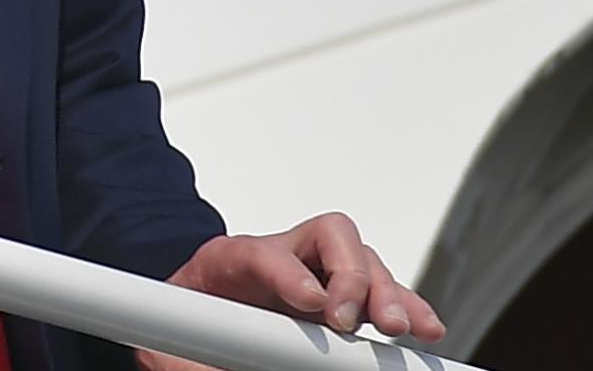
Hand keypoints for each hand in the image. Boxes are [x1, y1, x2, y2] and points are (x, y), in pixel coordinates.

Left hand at [136, 214, 445, 370]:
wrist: (187, 317)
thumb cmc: (182, 323)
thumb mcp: (166, 337)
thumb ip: (184, 349)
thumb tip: (206, 363)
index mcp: (228, 260)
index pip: (257, 251)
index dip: (284, 272)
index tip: (309, 301)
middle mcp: (280, 257)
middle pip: (325, 235)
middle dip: (346, 272)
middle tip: (349, 318)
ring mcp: (317, 274)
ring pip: (362, 259)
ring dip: (385, 290)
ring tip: (398, 327)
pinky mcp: (342, 301)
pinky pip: (381, 293)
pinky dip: (407, 307)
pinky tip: (425, 329)